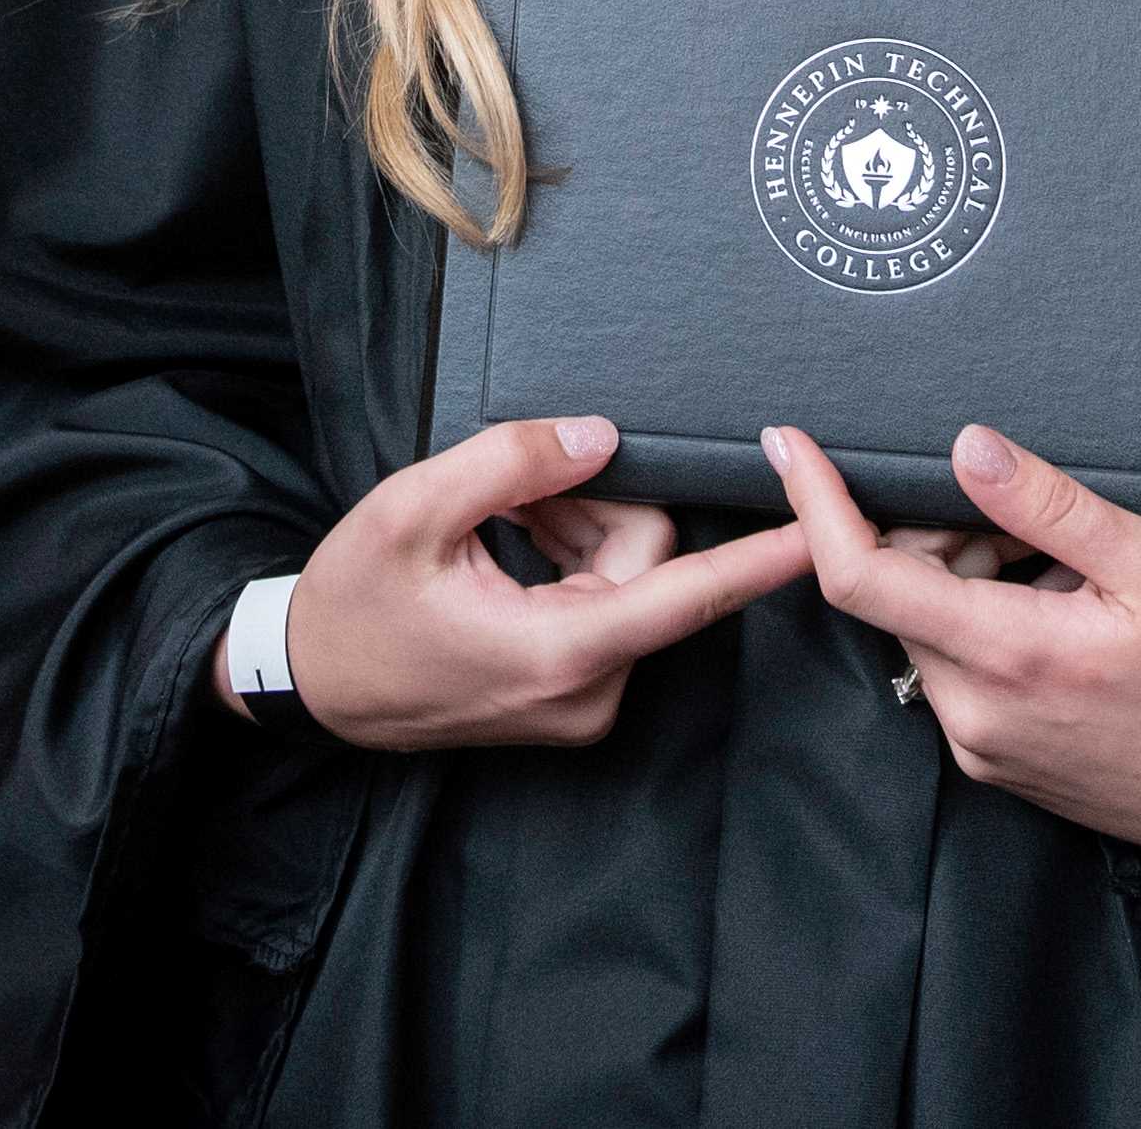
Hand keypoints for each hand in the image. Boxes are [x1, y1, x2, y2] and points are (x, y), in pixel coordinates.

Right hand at [260, 417, 810, 750]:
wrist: (311, 685)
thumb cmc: (353, 602)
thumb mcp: (414, 512)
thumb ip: (514, 465)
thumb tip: (604, 437)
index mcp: (561, 651)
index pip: (690, 597)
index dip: (764, 559)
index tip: (829, 530)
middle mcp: (589, 690)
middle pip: (648, 563)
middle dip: (593, 506)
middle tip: (516, 489)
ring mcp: (582, 701)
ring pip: (627, 579)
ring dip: (575, 530)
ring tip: (499, 520)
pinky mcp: (571, 697)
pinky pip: (605, 604)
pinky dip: (568, 559)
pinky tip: (507, 546)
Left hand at [770, 422, 1140, 862]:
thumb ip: (1050, 506)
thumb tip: (965, 446)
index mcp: (1003, 656)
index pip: (859, 576)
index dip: (814, 503)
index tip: (787, 443)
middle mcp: (971, 713)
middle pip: (895, 594)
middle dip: (932, 534)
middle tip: (1024, 522)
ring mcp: (981, 747)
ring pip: (927, 631)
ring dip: (963, 579)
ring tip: (1059, 571)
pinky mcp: (998, 765)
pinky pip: (957, 673)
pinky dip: (983, 624)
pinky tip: (1057, 613)